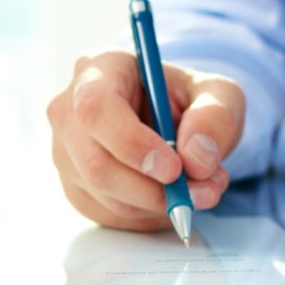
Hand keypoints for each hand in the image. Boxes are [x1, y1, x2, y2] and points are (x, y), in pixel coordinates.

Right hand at [47, 49, 242, 230]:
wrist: (174, 121)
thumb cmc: (188, 100)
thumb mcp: (219, 94)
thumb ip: (216, 117)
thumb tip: (196, 158)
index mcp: (98, 70)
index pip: (96, 108)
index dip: (132, 144)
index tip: (174, 168)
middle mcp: (69, 110)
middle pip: (95, 163)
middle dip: (152, 189)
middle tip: (200, 192)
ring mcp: (65, 151)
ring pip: (104, 194)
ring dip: (159, 204)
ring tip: (200, 190)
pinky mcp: (74, 185)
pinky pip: (108, 213)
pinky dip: (149, 215)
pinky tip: (172, 196)